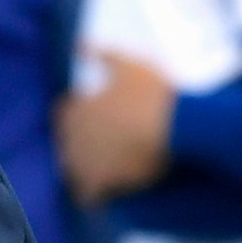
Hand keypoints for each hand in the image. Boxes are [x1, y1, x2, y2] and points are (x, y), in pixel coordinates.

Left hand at [61, 51, 175, 202]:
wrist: (176, 128)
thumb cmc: (153, 92)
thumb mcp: (128, 64)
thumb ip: (102, 54)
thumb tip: (79, 45)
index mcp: (76, 109)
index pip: (65, 115)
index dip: (81, 114)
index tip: (99, 115)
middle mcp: (73, 137)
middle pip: (68, 145)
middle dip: (82, 144)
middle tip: (107, 143)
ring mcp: (85, 163)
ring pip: (74, 171)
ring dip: (85, 171)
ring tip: (106, 169)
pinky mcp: (102, 185)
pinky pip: (90, 197)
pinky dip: (95, 196)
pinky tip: (107, 195)